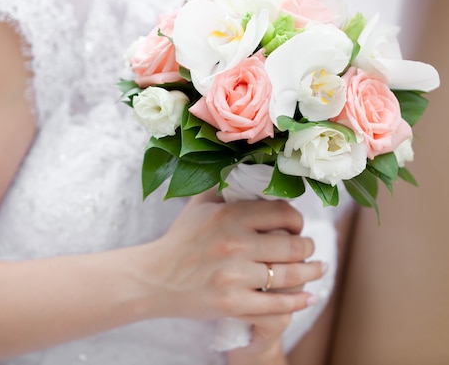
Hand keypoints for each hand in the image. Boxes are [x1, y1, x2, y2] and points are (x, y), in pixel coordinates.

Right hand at [140, 189, 322, 320]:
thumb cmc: (181, 239)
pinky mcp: (232, 304)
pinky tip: (308, 298)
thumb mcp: (199, 204)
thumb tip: (255, 166)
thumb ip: (227, 186)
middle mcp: (233, 244)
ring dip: (311, 273)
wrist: (154, 278)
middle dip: (307, 248)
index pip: (283, 213)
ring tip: (318, 270)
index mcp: (228, 215)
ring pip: (289, 275)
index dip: (297, 221)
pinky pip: (276, 304)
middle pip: (292, 246)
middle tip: (309, 250)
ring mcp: (233, 276)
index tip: (296, 227)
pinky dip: (298, 302)